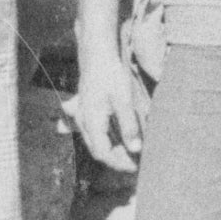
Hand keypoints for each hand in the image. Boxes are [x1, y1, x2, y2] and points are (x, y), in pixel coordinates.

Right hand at [67, 52, 144, 173]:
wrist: (97, 53)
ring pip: (95, 142)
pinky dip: (108, 139)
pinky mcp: (86, 109)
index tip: (137, 167)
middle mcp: (83, 122)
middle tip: (136, 162)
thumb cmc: (110, 74)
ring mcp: (82, 115)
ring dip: (112, 149)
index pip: (104, 154)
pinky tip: (120, 138)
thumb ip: (129, 126)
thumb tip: (136, 149)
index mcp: (91, 122)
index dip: (120, 164)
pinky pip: (95, 131)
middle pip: (98, 151)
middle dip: (117, 159)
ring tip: (131, 152)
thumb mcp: (124, 100)